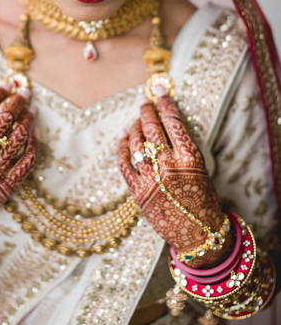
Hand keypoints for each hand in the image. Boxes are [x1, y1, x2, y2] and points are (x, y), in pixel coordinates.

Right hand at [0, 87, 37, 245]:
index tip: (9, 85)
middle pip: (4, 119)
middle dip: (18, 101)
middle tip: (25, 93)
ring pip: (19, 136)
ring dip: (29, 119)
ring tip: (31, 110)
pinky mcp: (6, 186)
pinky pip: (28, 160)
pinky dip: (35, 144)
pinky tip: (35, 134)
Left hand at [118, 94, 232, 268]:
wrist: (198, 235)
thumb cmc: (203, 200)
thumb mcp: (200, 168)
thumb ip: (182, 146)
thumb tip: (163, 122)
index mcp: (189, 158)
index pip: (173, 120)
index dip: (164, 101)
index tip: (158, 90)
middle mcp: (168, 166)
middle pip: (151, 128)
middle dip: (146, 111)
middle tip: (143, 101)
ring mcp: (151, 179)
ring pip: (136, 143)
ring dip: (135, 127)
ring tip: (136, 120)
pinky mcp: (138, 191)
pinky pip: (124, 162)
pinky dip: (121, 146)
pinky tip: (123, 135)